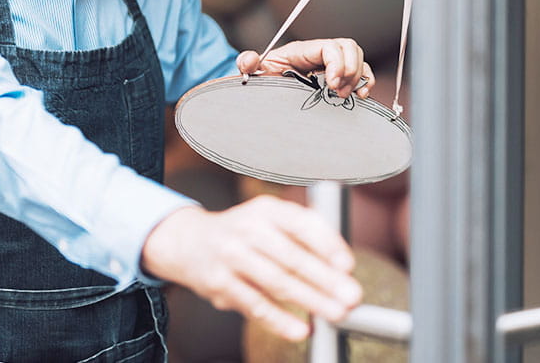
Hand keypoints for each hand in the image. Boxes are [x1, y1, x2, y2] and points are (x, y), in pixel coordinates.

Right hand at [142, 196, 362, 341]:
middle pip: (292, 257)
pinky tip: (301, 329)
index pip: (302, 223)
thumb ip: (303, 236)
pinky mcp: (219, 284)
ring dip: (310, 301)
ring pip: (276, 283)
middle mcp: (247, 229)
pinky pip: (255, 306)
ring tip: (335, 314)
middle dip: (326, 280)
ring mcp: (230, 256)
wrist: (188, 242)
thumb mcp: (269, 220)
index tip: (348, 266)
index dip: (327, 245)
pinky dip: (280, 321)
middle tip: (351, 297)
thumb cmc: (242, 234)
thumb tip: (341, 268)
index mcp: (266, 209)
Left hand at [236, 38, 375, 99]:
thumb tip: (248, 61)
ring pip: (357, 58)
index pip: (329, 46)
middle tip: (338, 92)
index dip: (336, 62)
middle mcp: (319, 55)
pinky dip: (365, 81)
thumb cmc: (264, 80)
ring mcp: (330, 66)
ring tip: (345, 96)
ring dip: (357, 77)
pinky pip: (360, 72)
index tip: (332, 84)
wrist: (266, 94)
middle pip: (348, 48)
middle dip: (349, 70)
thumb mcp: (254, 72)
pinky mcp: (338, 78)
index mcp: (302, 51)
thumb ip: (248, 63)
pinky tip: (360, 95)